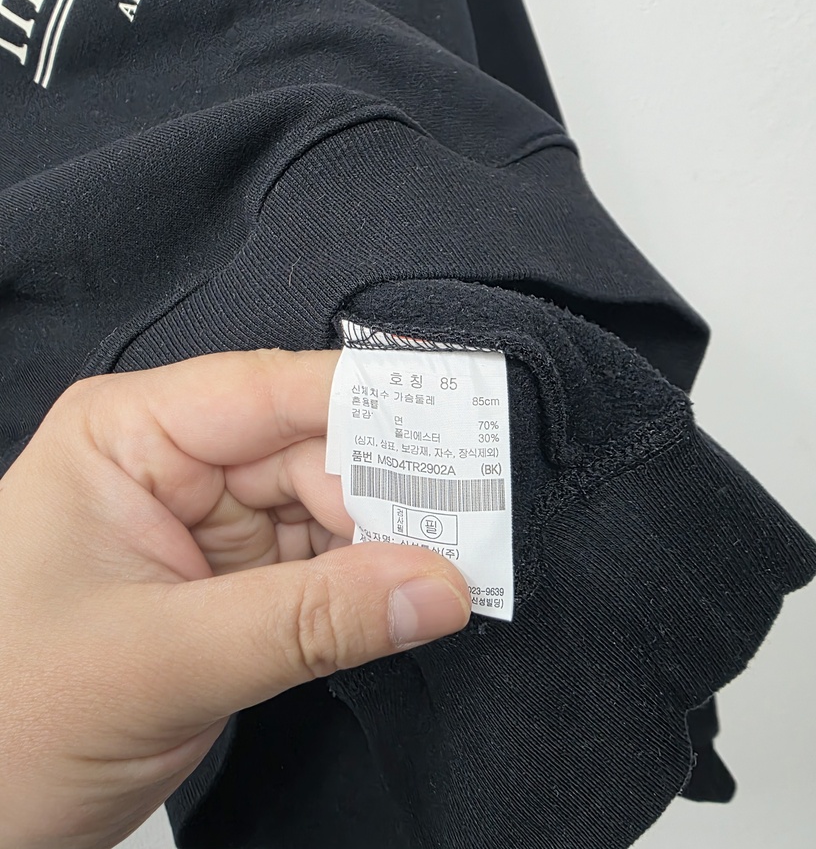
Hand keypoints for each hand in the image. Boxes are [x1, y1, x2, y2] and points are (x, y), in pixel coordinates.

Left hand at [0, 350, 469, 848]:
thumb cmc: (4, 720)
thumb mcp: (162, 659)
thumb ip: (309, 620)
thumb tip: (437, 585)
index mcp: (134, 436)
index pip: (273, 392)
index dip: (373, 407)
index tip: (464, 429)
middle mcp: (179, 465)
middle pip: (317, 452)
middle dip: (393, 495)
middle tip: (472, 535)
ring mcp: (213, 524)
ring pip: (331, 510)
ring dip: (390, 545)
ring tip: (454, 573)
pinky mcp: (238, 583)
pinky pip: (325, 567)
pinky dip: (370, 587)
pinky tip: (410, 603)